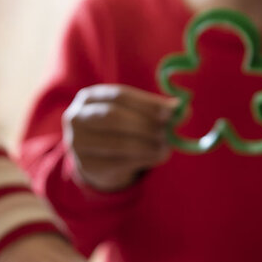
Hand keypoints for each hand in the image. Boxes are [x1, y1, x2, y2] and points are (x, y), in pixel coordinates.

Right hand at [63, 84, 177, 191]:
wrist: (98, 161)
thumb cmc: (119, 131)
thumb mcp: (133, 115)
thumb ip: (156, 111)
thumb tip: (184, 110)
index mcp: (89, 97)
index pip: (119, 95)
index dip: (147, 103)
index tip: (171, 111)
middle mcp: (77, 117)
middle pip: (113, 117)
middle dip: (145, 124)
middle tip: (169, 131)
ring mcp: (78, 143)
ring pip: (118, 142)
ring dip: (148, 145)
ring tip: (167, 146)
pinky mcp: (86, 166)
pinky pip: (119, 162)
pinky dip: (144, 159)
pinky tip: (158, 156)